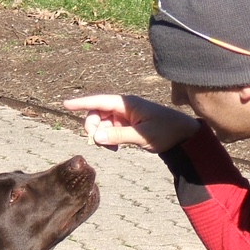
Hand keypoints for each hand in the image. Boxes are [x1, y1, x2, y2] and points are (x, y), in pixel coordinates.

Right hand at [63, 94, 199, 154]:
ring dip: (101, 136)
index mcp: (127, 104)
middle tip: (98, 142)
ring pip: (102, 124)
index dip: (82, 103)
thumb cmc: (166, 131)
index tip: (65, 104)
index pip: (99, 101)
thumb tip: (96, 137)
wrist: (183, 135)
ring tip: (112, 149)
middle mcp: (124, 107)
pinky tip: (116, 148)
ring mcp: (125, 116)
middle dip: (93, 127)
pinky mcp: (127, 125)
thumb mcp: (143, 136)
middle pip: (97, 114)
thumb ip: (119, 136)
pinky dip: (108, 139)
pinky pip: (110, 130)